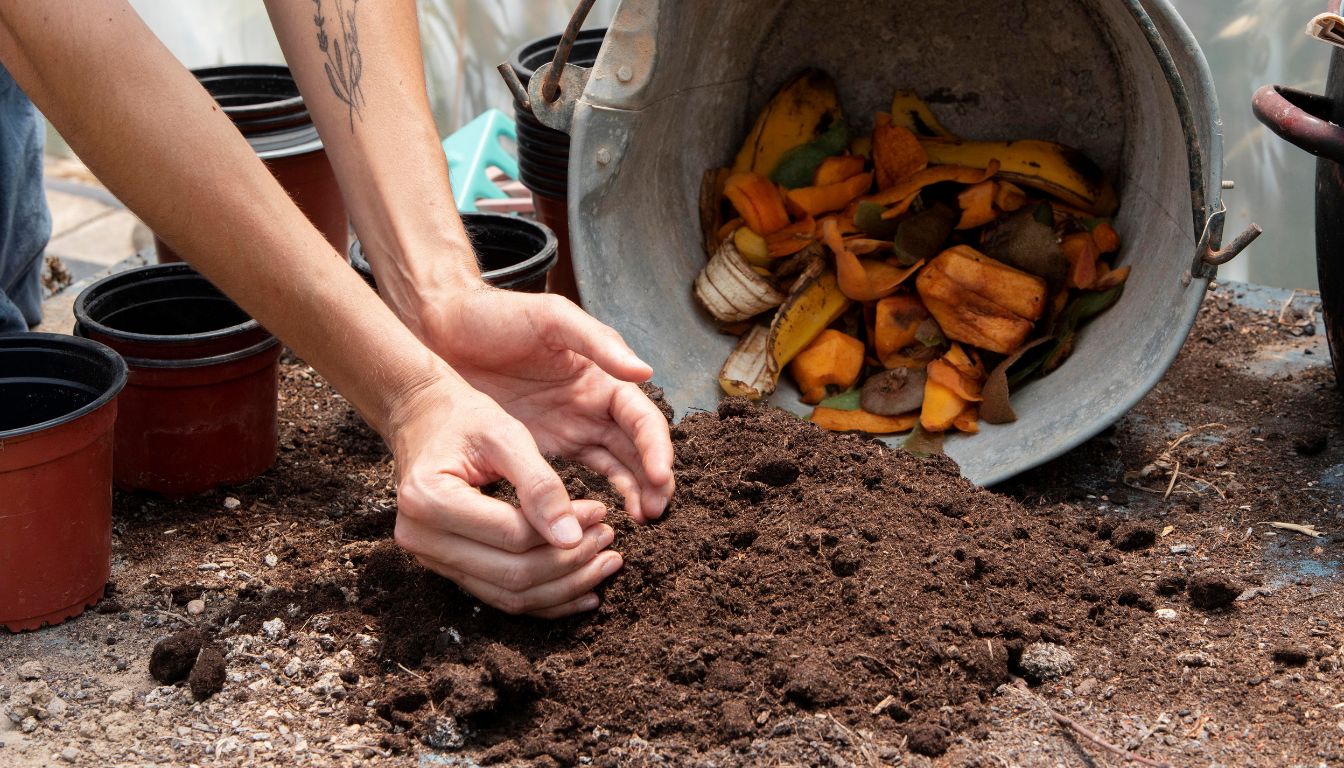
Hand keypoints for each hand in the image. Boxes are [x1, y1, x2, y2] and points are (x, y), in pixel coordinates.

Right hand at [387, 376, 623, 617]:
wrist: (423, 419)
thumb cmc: (464, 419)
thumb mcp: (504, 434)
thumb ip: (539, 484)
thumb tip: (572, 538)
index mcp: (429, 499)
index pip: (512, 535)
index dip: (565, 530)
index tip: (602, 512)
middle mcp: (421, 537)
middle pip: (511, 574)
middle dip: (570, 564)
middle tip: (609, 540)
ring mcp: (430, 558)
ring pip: (509, 595)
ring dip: (563, 586)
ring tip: (605, 564)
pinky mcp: (447, 567)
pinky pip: (500, 596)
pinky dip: (544, 599)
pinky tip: (582, 591)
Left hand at [415, 285, 674, 521]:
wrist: (442, 328)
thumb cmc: (497, 315)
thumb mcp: (551, 318)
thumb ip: (598, 343)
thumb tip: (645, 371)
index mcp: (602, 376)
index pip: (642, 418)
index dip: (655, 447)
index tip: (660, 477)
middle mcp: (592, 406)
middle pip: (636, 449)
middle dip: (652, 480)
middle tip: (655, 512)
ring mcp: (569, 429)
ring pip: (615, 467)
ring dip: (632, 493)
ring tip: (642, 522)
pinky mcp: (541, 448)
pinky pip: (577, 478)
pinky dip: (594, 498)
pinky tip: (600, 520)